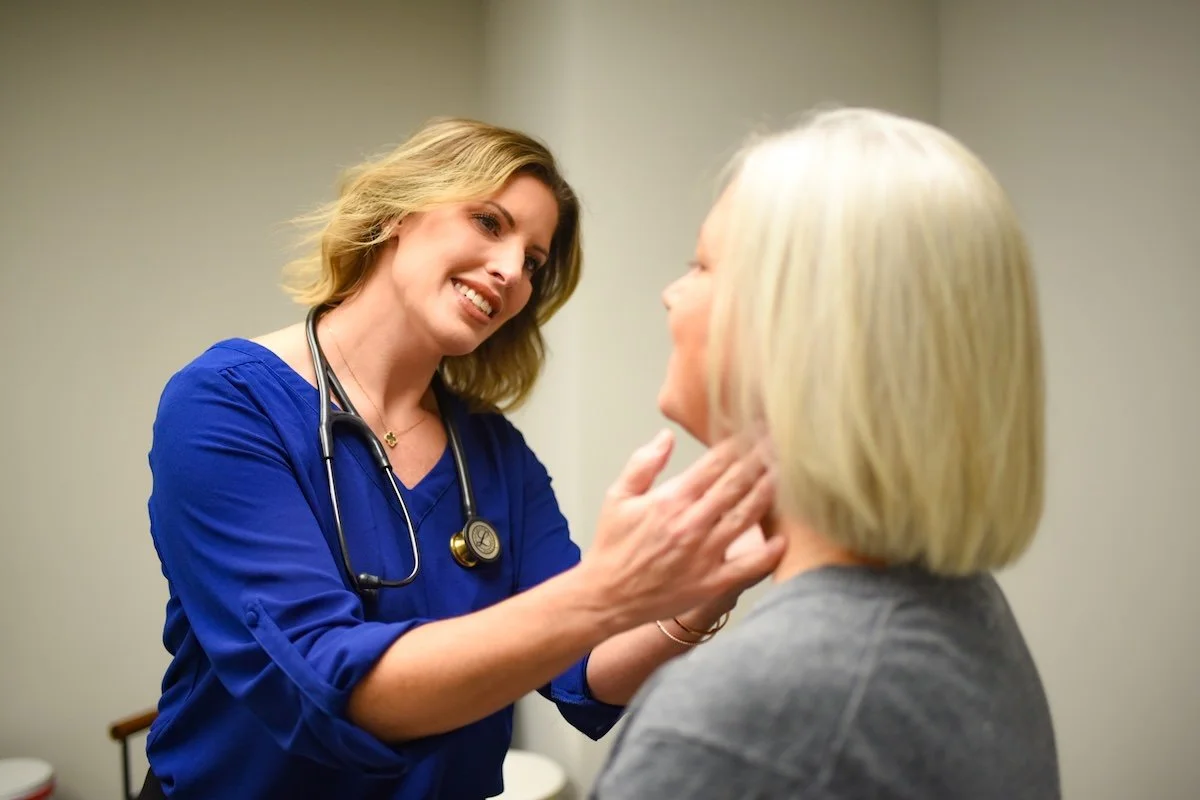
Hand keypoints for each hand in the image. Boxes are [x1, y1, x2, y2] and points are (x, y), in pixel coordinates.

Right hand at [578, 431, 784, 630]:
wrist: (606, 596)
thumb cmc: (612, 546)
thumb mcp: (618, 496)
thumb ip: (644, 463)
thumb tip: (667, 437)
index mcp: (671, 500)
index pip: (715, 464)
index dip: (740, 444)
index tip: (755, 432)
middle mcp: (691, 524)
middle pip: (737, 484)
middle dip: (761, 462)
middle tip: (780, 446)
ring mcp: (704, 554)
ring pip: (747, 517)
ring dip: (768, 494)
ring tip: (785, 477)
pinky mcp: (711, 583)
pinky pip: (749, 566)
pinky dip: (769, 552)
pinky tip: (783, 538)